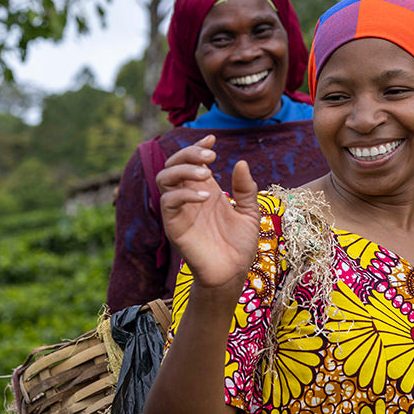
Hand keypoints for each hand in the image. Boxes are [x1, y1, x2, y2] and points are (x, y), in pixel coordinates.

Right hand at [157, 135, 259, 290]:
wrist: (233, 274)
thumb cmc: (240, 245)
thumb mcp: (250, 212)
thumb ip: (245, 189)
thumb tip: (241, 162)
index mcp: (205, 190)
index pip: (191, 160)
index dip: (198, 146)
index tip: (212, 139)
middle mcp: (189, 196)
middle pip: (173, 163)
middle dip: (188, 153)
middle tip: (210, 156)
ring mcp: (179, 210)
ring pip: (164, 178)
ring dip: (183, 170)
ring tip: (207, 174)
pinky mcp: (174, 226)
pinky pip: (168, 202)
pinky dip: (183, 194)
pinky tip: (205, 197)